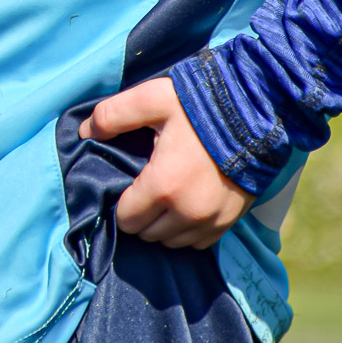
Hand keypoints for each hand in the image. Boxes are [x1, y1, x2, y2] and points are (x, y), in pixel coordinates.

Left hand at [78, 77, 252, 249]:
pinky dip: (189, 230)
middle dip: (141, 216)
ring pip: (173, 242)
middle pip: (148, 234)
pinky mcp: (231, 221)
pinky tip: (187, 205)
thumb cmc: (199, 105)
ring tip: (166, 197)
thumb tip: (84, 132)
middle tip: (145, 189)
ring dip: (164, 226)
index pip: (126, 220)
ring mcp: (212, 220)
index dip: (122, 204)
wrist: (257, 111)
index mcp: (163, 186)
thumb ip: (111, 115)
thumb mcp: (151, 99)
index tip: (128, 186)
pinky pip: (200, 242)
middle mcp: (188, 212)